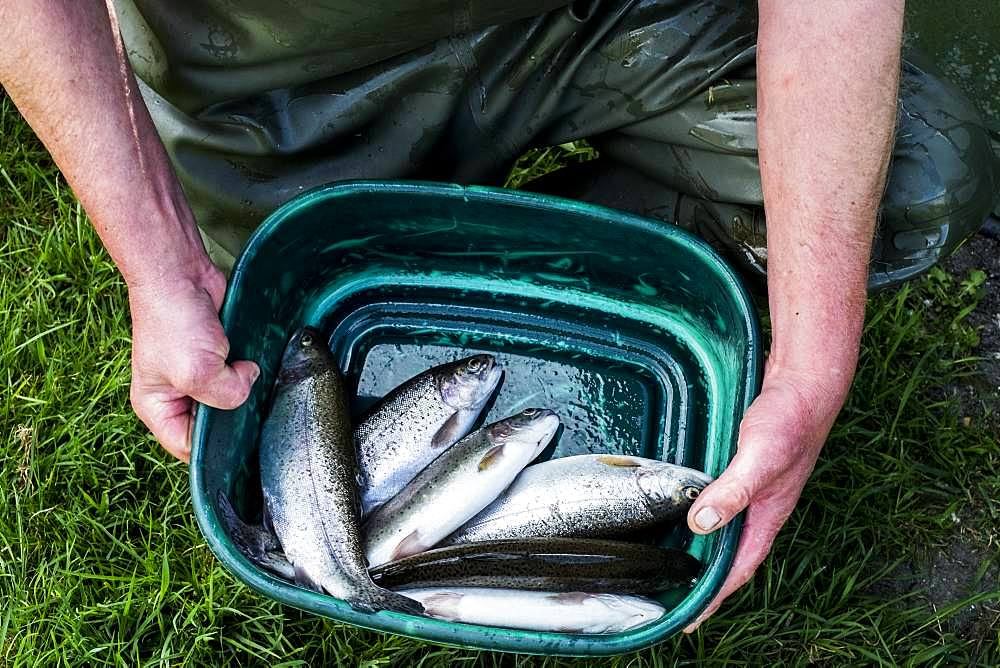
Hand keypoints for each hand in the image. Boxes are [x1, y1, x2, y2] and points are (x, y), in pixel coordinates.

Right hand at [128, 266, 258, 461]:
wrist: (180, 273)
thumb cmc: (172, 319)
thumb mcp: (195, 371)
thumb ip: (226, 395)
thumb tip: (250, 383)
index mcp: (158, 408)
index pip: (188, 447)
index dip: (215, 447)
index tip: (241, 439)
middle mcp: (178, 395)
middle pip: (214, 425)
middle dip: (233, 415)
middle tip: (252, 407)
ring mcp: (199, 375)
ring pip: (231, 399)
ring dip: (244, 389)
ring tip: (251, 378)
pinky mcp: (220, 356)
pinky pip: (240, 375)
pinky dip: (250, 370)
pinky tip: (255, 361)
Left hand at [682, 363, 848, 631]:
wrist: (805, 383)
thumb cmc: (790, 420)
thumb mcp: (759, 458)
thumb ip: (732, 491)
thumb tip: (702, 524)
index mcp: (767, 516)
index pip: (736, 570)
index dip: (713, 598)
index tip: (688, 622)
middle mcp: (760, 509)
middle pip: (728, 556)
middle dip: (703, 581)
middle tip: (669, 597)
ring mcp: (753, 490)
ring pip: (722, 530)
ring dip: (699, 549)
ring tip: (668, 564)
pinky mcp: (743, 470)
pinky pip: (719, 502)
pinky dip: (701, 515)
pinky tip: (681, 511)